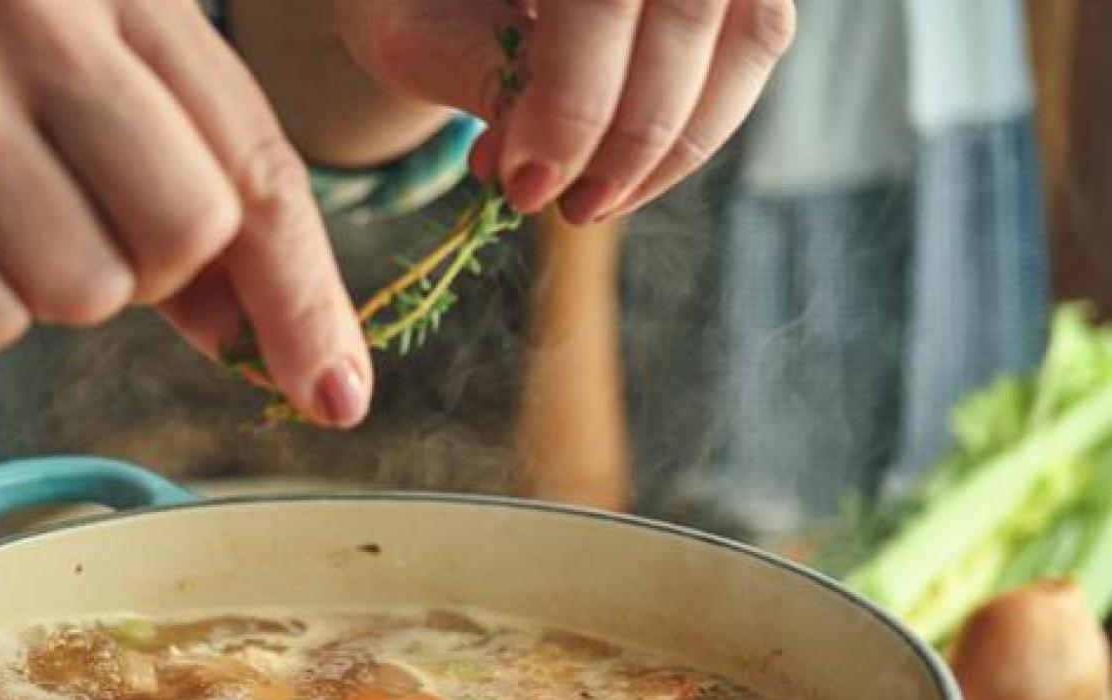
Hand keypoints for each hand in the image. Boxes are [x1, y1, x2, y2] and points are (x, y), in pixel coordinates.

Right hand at [0, 0, 372, 427]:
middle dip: (147, 275)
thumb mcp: (110, 143)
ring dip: (51, 292)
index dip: (304, 295)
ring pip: (88, 289)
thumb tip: (319, 368)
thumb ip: (219, 236)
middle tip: (72, 229)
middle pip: (188, 231)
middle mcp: (36, 6)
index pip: (259, 166)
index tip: (335, 394)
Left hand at [335, 0, 795, 222]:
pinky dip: (696, 127)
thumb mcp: (418, 26)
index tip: (525, 183)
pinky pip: (755, 48)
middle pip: (686, 14)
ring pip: (748, 36)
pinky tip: (623, 176)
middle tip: (563, 208)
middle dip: (626, 136)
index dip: (571, 101)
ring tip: (590, 203)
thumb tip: (541, 168)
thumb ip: (478, 77)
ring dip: (674, 145)